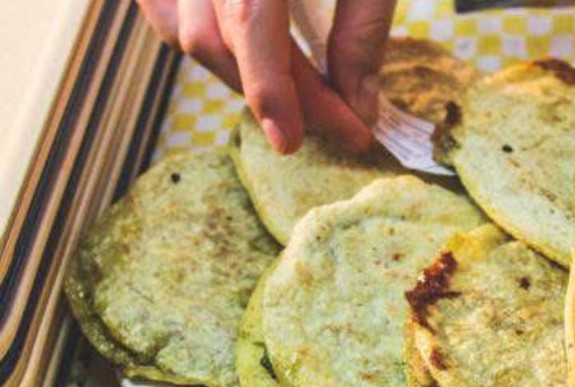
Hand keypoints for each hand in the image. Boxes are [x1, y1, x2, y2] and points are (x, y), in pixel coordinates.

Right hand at [136, 0, 396, 153]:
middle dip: (275, 94)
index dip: (273, 89)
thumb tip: (358, 108)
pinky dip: (211, 44)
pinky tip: (256, 63)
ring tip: (300, 97)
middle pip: (212, 37)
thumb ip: (363, 30)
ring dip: (240, 74)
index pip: (248, 22)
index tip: (298, 142)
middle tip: (339, 126)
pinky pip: (168, 12)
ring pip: (182, 31)